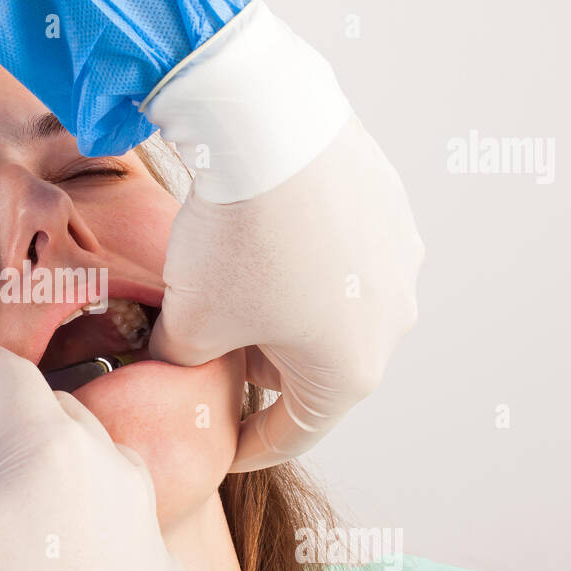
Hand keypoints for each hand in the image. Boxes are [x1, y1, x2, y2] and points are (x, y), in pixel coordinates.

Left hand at [149, 114, 423, 469]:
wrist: (271, 126)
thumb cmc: (234, 240)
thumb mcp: (190, 322)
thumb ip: (181, 362)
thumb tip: (169, 362)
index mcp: (349, 372)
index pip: (292, 434)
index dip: (246, 445)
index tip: (220, 445)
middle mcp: (392, 325)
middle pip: (315, 369)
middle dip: (261, 367)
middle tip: (211, 352)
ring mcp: (401, 263)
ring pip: (334, 310)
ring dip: (285, 311)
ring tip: (235, 288)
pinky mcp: (393, 209)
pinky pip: (345, 255)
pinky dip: (306, 261)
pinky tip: (266, 236)